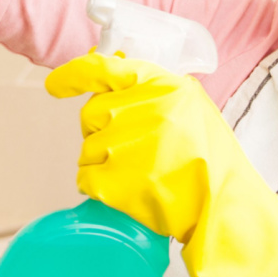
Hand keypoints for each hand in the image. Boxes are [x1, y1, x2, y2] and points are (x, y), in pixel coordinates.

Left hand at [47, 49, 277, 276]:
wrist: (223, 208)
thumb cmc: (210, 161)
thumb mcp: (191, 109)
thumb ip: (154, 92)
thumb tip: (107, 76)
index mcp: (162, 86)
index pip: (105, 69)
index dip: (74, 73)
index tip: (54, 84)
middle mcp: (140, 110)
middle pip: (92, 114)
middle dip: (104, 132)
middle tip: (137, 152)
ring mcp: (124, 146)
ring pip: (87, 149)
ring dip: (104, 163)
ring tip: (142, 175)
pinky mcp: (113, 180)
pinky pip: (86, 178)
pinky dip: (100, 187)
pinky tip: (128, 192)